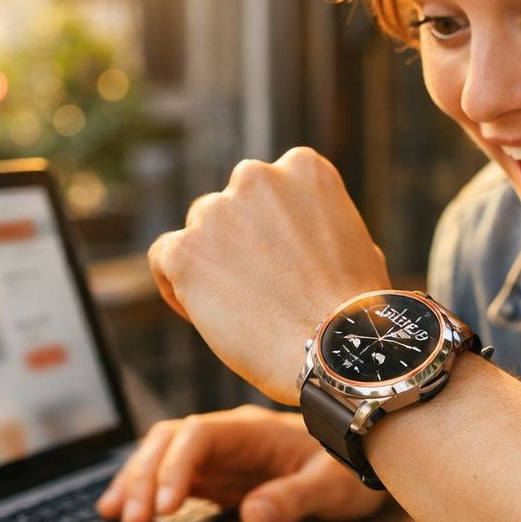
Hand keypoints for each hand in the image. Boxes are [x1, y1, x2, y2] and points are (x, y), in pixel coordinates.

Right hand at [96, 406, 387, 521]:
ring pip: (163, 455)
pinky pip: (171, 477)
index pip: (199, 436)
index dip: (176, 466)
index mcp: (254, 429)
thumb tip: (253, 514)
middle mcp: (230, 436)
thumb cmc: (351, 468)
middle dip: (145, 477)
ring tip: (117, 517)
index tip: (165, 505)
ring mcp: (220, 455)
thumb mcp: (334, 485)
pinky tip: (123, 510)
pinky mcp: (217, 476)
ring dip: (137, 482)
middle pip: (170, 442)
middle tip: (134, 520)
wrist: (363, 464)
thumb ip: (294, 498)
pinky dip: (144, 491)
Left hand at [148, 147, 389, 405]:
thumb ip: (319, 228)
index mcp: (304, 170)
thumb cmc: (355, 312)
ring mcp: (217, 211)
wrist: (335, 352)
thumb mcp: (356, 245)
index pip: (268, 189)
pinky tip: (200, 314)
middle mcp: (257, 177)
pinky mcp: (185, 250)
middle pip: (229, 207)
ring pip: (198, 232)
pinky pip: (164, 258)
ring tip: (236, 311)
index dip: (269, 228)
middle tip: (257, 291)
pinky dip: (175, 284)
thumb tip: (302, 241)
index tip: (277, 264)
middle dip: (238, 244)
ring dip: (210, 264)